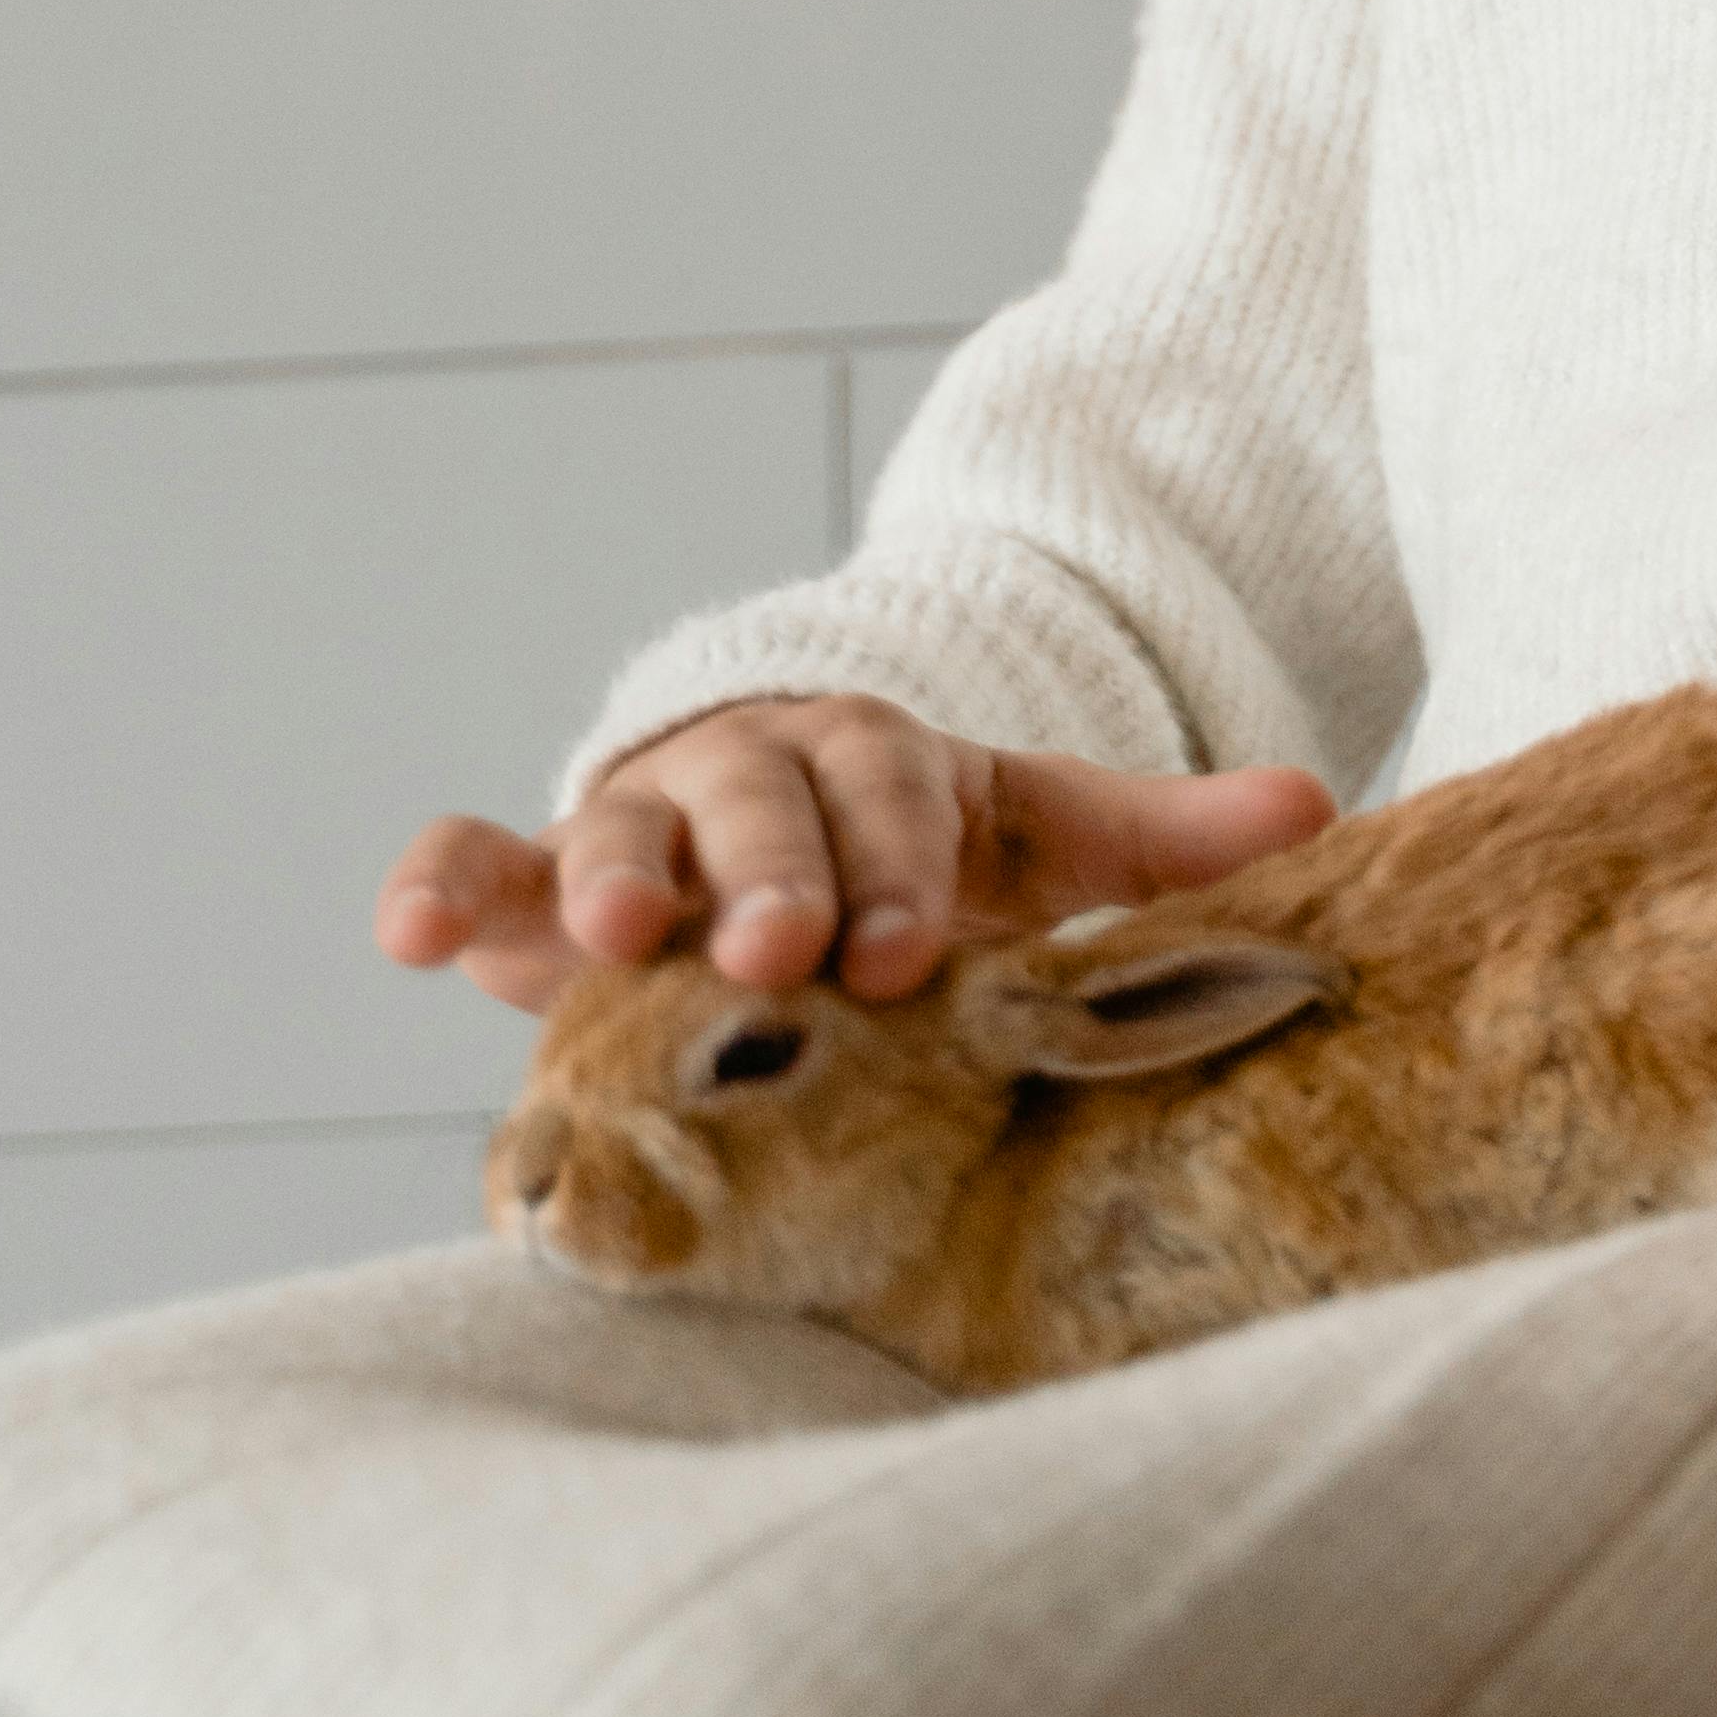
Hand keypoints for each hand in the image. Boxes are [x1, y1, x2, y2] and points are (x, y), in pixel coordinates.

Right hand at [376, 700, 1334, 1016]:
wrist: (788, 833)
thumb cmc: (916, 857)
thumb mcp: (1033, 837)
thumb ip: (1157, 840)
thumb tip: (1316, 811)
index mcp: (882, 764)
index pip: (896, 803)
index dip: (897, 870)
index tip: (903, 951)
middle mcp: (756, 778)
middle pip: (761, 815)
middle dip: (770, 878)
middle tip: (775, 952)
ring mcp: (641, 820)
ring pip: (619, 832)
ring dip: (610, 875)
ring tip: (607, 932)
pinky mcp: (537, 872)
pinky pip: (479, 862)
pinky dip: (440, 878)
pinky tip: (400, 924)